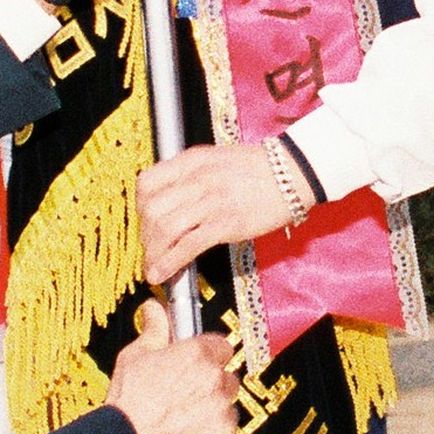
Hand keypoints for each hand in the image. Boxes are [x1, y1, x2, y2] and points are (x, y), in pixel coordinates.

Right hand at [106, 298, 241, 433]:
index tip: (200, 362)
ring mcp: (221, 409)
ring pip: (228, 406)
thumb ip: (154, 330)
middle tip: (187, 394)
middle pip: (226, 377)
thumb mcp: (134, 357)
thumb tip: (155, 311)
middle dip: (211, 384)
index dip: (210, 355)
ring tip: (186, 417)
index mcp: (197, 355)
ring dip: (214, 410)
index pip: (221, 346)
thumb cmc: (129, 403)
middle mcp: (214, 379)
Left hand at [138, 145, 298, 285]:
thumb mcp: (216, 160)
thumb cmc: (258, 168)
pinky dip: (169, 263)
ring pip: (165, 229)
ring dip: (153, 253)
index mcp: (191, 161)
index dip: (139, 208)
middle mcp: (197, 179)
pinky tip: (162, 273)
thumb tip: (170, 198)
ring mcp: (211, 201)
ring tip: (153, 266)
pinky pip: (187, 246)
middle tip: (150, 248)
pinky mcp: (226, 224)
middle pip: (151, 210)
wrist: (293, 171)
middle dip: (144, 235)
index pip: (147, 183)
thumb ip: (191, 174)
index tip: (145, 222)